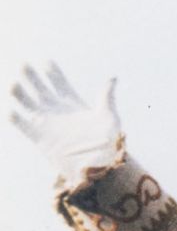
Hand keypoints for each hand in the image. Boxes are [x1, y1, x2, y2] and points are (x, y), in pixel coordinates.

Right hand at [10, 63, 121, 189]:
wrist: (98, 169)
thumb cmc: (109, 145)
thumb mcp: (110, 119)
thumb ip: (106, 97)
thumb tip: (113, 78)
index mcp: (72, 102)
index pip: (58, 80)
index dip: (52, 70)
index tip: (47, 62)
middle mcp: (56, 110)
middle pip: (38, 86)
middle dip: (31, 75)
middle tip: (25, 65)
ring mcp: (45, 123)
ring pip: (26, 102)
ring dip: (18, 92)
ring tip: (13, 84)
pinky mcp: (39, 139)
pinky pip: (21, 125)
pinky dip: (14, 117)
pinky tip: (10, 111)